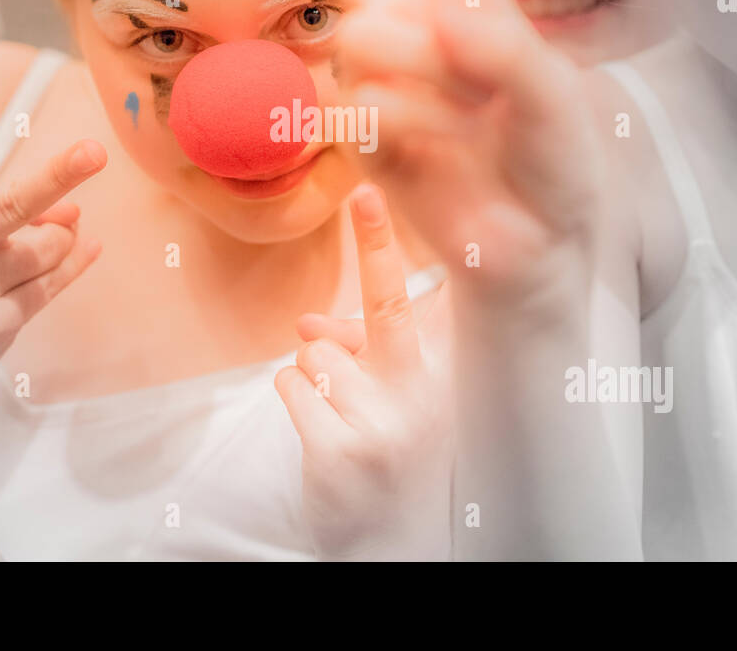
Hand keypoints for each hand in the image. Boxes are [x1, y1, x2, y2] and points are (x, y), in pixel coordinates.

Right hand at [0, 41, 106, 395]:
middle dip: (58, 177)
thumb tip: (74, 211)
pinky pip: (54, 283)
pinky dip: (74, 262)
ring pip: (48, 246)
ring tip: (32, 246)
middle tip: (96, 151)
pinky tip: (86, 247)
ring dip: (58, 239)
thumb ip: (12, 215)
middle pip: (13, 204)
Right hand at [194, 0, 602, 307]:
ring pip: (361, 36)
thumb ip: (504, 55)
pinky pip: (355, 104)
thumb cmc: (555, 161)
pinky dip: (402, 131)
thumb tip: (436, 15)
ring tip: (468, 125)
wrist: (526, 247)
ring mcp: (373, 68)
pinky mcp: (349, 124)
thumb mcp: (554, 101)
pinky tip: (430, 156)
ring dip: (426, 84)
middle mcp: (407, 13)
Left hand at [275, 184, 451, 560]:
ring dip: (315, 370)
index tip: (385, 191)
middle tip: (367, 192)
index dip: (401, 248)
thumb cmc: (392, 457)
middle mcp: (424, 400)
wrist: (389, 545)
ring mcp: (382, 425)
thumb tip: (306, 321)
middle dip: (377, 243)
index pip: (426, 303)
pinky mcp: (338, 452)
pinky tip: (321, 427)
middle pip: (386, 308)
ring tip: (341, 412)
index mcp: (445, 383)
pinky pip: (292, 382)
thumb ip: (360, 353)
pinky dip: (296, 395)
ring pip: (316, 348)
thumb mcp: (394, 404)